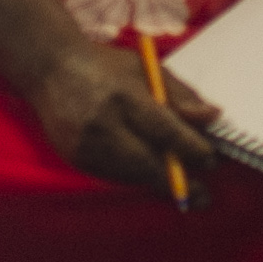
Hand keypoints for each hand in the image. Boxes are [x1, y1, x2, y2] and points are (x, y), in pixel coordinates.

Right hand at [25, 44, 219, 194]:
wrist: (50, 70)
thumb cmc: (107, 67)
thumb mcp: (148, 69)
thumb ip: (181, 95)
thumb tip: (213, 117)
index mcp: (124, 96)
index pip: (163, 130)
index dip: (189, 148)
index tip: (211, 159)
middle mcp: (102, 124)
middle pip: (145, 162)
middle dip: (178, 180)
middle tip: (205, 194)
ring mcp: (84, 145)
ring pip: (130, 174)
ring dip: (159, 182)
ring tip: (187, 189)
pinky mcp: (74, 158)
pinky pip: (113, 176)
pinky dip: (136, 178)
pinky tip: (153, 176)